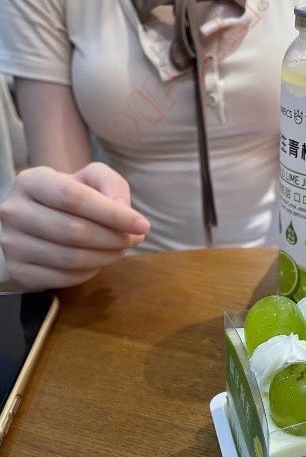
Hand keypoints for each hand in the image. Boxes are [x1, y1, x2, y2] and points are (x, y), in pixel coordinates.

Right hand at [0, 162, 149, 290]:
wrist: (35, 219)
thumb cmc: (67, 198)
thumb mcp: (89, 179)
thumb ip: (110, 185)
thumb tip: (124, 212)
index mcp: (30, 181)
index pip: (74, 198)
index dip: (112, 214)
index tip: (142, 224)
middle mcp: (14, 212)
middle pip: (74, 231)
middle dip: (113, 238)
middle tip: (134, 240)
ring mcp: (12, 244)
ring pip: (71, 258)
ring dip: (106, 257)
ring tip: (121, 250)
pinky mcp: (18, 271)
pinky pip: (64, 278)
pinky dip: (89, 272)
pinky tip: (98, 261)